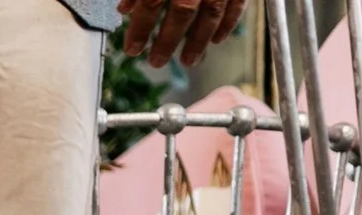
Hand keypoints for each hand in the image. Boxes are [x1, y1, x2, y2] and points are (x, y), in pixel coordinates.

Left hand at [118, 0, 247, 68]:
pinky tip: (217, 40)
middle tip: (156, 62)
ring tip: (188, 61)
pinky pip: (237, 5)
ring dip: (198, 40)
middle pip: (181, 12)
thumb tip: (124, 10)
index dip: (139, 30)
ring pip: (211, 13)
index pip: (149, 4)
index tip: (132, 50)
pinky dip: (228, 24)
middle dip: (167, 41)